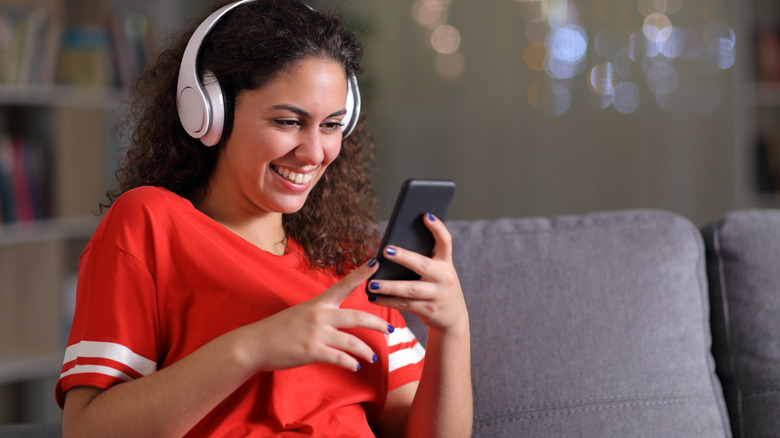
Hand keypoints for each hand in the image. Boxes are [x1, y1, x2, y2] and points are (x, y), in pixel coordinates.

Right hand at [236, 259, 393, 372]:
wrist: (255, 344)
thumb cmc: (279, 329)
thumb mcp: (301, 313)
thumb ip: (322, 313)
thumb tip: (340, 318)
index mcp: (318, 303)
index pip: (343, 285)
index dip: (361, 273)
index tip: (376, 261)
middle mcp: (320, 315)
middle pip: (358, 317)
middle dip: (378, 324)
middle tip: (391, 330)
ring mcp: (316, 333)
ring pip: (352, 341)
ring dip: (366, 351)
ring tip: (373, 357)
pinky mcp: (311, 351)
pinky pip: (340, 358)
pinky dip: (351, 363)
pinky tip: (355, 366)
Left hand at [367, 213, 467, 330]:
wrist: (454, 318)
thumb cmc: (439, 286)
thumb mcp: (439, 271)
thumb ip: (425, 258)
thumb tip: (393, 245)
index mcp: (446, 263)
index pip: (445, 241)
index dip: (437, 228)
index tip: (426, 215)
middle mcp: (444, 277)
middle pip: (422, 265)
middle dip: (404, 257)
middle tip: (386, 250)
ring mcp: (437, 295)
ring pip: (410, 290)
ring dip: (389, 287)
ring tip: (371, 284)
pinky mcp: (428, 310)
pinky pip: (404, 305)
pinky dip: (387, 301)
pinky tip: (373, 297)